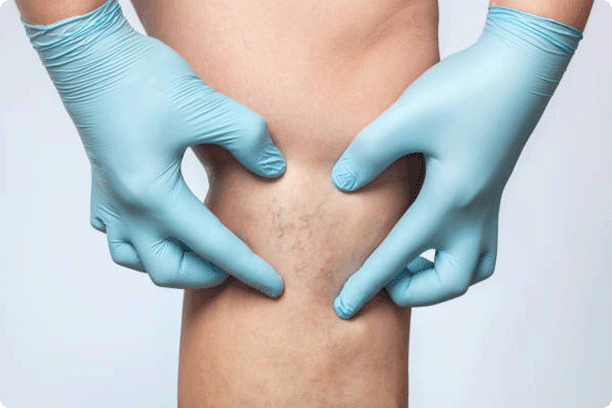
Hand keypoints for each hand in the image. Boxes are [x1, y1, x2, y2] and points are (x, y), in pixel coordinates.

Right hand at [23, 0, 285, 295]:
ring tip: (201, 250)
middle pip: (167, 269)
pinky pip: (115, 233)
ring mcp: (109, 198)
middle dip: (207, 275)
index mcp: (154, 196)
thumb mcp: (207, 105)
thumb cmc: (142, 79)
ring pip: (134, 258)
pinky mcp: (101, 185)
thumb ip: (249, 140)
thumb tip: (274, 170)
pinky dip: (140, 242)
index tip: (275, 287)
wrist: (90, 55)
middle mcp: (127, 208)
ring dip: (171, 263)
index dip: (248, 268)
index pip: (212, 246)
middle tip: (237, 264)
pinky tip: (161, 225)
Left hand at [331, 7, 582, 317]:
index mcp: (449, 201)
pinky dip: (456, 251)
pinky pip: (481, 242)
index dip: (368, 284)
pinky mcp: (490, 189)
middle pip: (452, 280)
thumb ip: (369, 153)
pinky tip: (430, 227)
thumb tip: (343, 183)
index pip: (399, 256)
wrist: (519, 67)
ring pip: (474, 266)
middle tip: (385, 277)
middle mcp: (473, 212)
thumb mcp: (406, 117)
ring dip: (441, 276)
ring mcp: (487, 203)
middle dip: (415, 291)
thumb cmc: (465, 90)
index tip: (343, 308)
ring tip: (409, 260)